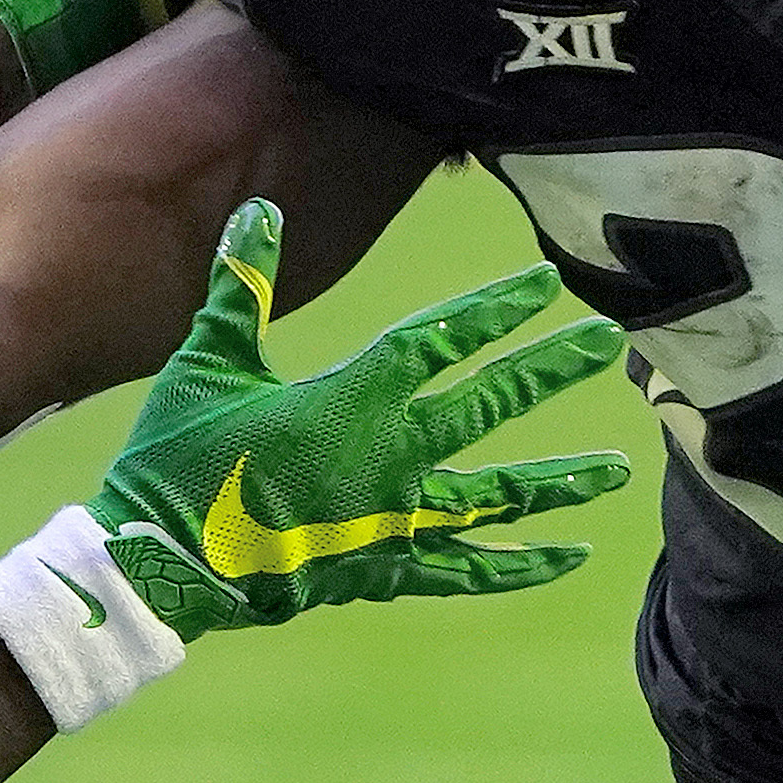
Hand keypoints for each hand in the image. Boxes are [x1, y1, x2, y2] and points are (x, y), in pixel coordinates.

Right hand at [85, 200, 630, 637]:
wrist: (163, 565)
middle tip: (608, 343)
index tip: (546, 285)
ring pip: (497, 495)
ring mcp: (394, 520)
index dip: (496, 308)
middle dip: (551, 369)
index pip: (441, 339)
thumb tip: (262, 210)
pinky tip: (567, 555)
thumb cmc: (179, 458)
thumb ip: (243, 286)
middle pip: (490, 404)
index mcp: (350, 396)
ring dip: (561, 479)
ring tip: (619, 469)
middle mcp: (389, 456)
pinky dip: (519, 563)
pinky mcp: (384, 572)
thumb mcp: (208, 362)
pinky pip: (467, 569)